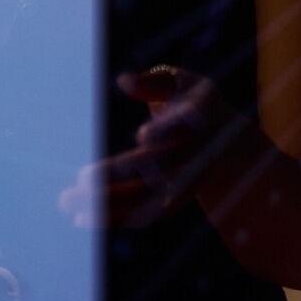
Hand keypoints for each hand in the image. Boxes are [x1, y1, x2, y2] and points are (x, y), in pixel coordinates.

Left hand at [58, 66, 243, 229]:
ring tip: (67, 201)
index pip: (184, 127)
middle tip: (80, 179)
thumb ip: (157, 81)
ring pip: (146, 197)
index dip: (167, 132)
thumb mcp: (186, 84)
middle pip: (157, 168)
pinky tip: (81, 219)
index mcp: (201, 118)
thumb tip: (125, 81)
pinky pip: (143, 216)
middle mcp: (194, 154)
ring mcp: (184, 182)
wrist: (232, 145)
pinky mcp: (175, 202)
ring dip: (107, 204)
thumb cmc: (198, 105)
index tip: (143, 136)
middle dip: (119, 174)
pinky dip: (114, 220)